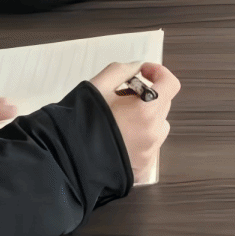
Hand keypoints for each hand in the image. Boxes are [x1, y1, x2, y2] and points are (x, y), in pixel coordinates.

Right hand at [88, 60, 178, 184]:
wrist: (64, 161)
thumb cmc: (79, 123)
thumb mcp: (96, 87)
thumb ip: (120, 71)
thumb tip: (135, 68)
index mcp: (146, 109)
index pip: (170, 84)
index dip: (158, 73)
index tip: (143, 73)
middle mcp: (153, 132)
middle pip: (163, 104)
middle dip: (147, 95)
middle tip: (121, 97)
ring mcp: (149, 152)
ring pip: (158, 126)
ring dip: (146, 118)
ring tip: (119, 120)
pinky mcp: (142, 167)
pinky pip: (150, 146)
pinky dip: (140, 138)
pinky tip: (119, 138)